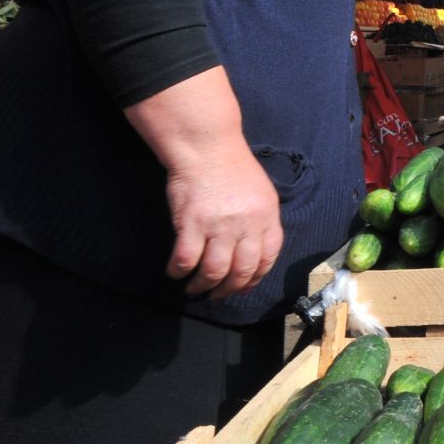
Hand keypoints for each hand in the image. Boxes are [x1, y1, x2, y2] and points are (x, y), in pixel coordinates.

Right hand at [163, 143, 283, 298]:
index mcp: (267, 216)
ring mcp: (219, 225)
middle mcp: (246, 224)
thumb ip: (261, 222)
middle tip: (216, 295)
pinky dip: (179, 271)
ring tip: (195, 289)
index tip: (243, 287)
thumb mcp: (261, 193)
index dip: (255, 278)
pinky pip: (186, 259)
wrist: (207, 147)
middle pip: (242, 271)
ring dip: (203, 286)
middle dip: (228, 290)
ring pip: (214, 271)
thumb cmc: (233, 168)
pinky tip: (175, 272)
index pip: (268, 258)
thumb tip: (254, 256)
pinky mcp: (192, 223)